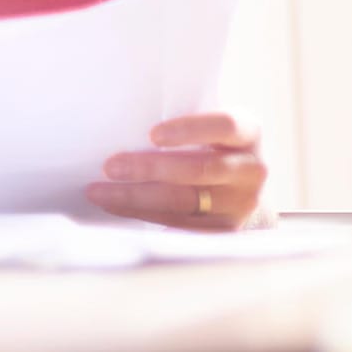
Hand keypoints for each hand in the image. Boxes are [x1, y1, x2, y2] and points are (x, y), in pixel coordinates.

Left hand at [85, 112, 267, 229]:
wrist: (239, 190)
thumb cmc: (210, 145)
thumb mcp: (209, 127)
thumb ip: (184, 120)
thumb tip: (125, 119)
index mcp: (249, 132)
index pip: (225, 126)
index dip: (190, 130)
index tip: (152, 134)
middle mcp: (252, 169)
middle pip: (199, 170)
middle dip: (149, 167)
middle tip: (110, 166)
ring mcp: (241, 205)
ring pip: (183, 202)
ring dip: (136, 196)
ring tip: (99, 190)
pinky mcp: (224, 231)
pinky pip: (177, 225)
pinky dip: (141, 215)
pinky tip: (115, 206)